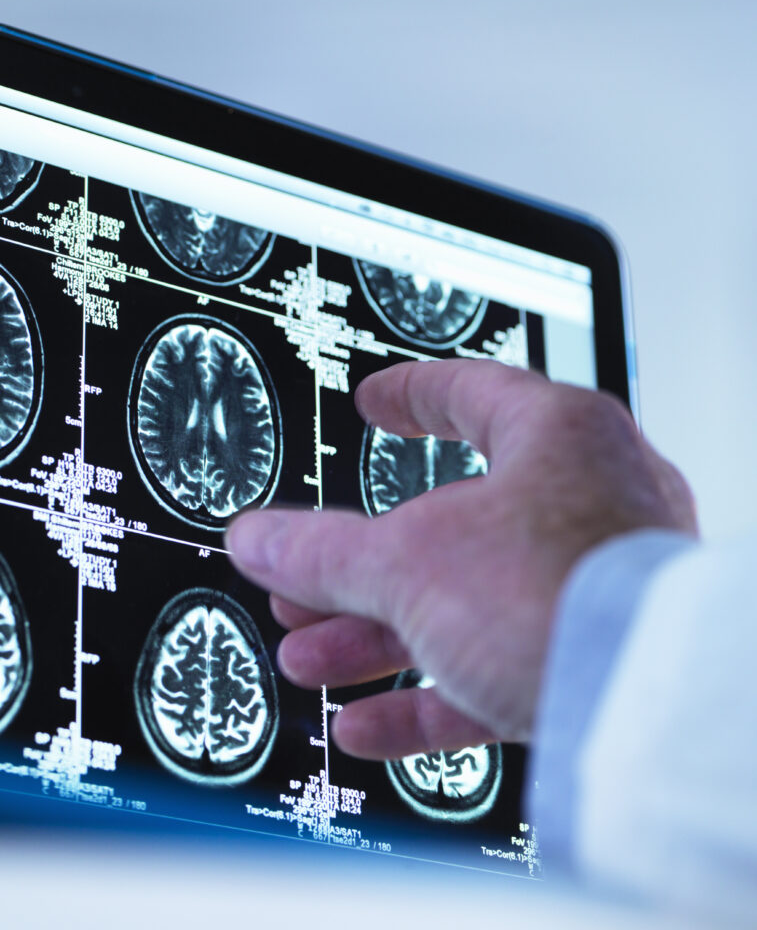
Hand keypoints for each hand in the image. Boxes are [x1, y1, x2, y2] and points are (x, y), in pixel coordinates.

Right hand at [225, 360, 696, 759]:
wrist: (645, 711)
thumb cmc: (557, 595)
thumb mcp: (409, 561)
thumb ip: (324, 551)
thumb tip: (259, 539)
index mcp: (561, 438)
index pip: (474, 392)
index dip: (411, 396)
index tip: (374, 402)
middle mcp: (590, 504)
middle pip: (451, 526)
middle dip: (360, 567)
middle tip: (304, 582)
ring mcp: (595, 586)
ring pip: (467, 604)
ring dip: (378, 636)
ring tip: (312, 657)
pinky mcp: (592, 662)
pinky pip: (496, 670)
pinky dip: (428, 697)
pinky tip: (367, 723)